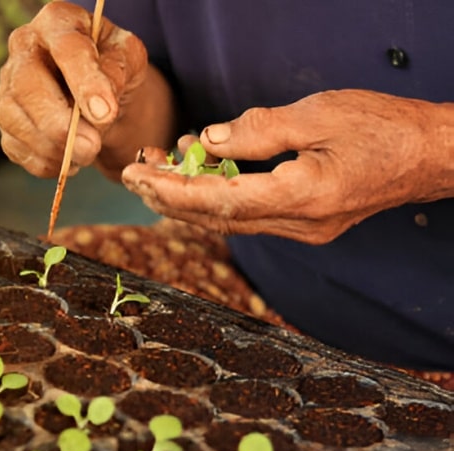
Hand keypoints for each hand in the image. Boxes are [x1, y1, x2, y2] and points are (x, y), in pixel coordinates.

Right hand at [0, 2, 148, 177]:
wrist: (97, 93)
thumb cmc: (112, 68)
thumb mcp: (128, 60)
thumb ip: (117, 74)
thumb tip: (98, 110)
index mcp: (57, 22)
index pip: (66, 49)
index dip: (84, 82)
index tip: (104, 113)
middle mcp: (23, 48)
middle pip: (27, 86)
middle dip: (60, 124)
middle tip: (91, 147)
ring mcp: (7, 86)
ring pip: (16, 121)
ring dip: (53, 148)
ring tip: (87, 154)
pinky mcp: (5, 121)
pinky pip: (16, 148)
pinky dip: (45, 163)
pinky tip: (70, 161)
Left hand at [122, 90, 451, 243]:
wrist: (432, 156)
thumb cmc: (385, 128)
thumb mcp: (320, 114)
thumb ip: (260, 130)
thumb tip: (208, 141)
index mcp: (303, 197)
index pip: (220, 201)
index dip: (173, 190)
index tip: (137, 176)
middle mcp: (298, 225)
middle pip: (216, 218)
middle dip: (168, 196)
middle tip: (131, 173)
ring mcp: (302, 230)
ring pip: (228, 220)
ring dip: (187, 198)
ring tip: (154, 169)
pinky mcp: (304, 225)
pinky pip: (248, 216)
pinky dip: (216, 197)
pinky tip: (198, 171)